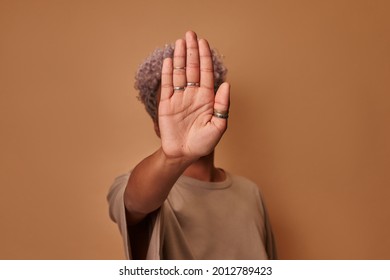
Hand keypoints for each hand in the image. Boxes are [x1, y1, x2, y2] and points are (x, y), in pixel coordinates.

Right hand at [158, 31, 229, 161]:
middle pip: (192, 68)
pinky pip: (167, 85)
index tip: (203, 43)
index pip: (206, 73)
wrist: (184, 154)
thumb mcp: (218, 126)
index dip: (205, 57)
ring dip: (180, 57)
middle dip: (192, 51)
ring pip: (179, 73)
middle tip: (191, 34)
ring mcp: (179, 98)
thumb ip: (223, 105)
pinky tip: (170, 59)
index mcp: (206, 98)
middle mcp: (193, 95)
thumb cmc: (203, 143)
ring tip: (180, 41)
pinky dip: (168, 72)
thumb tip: (226, 84)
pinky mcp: (166, 104)